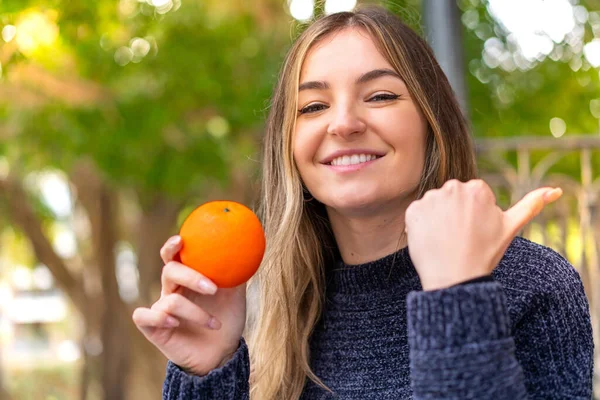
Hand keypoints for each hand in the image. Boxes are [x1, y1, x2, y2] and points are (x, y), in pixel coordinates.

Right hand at [132, 235, 246, 375]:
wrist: (222, 353)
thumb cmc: (227, 319)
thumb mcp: (236, 296)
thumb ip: (237, 273)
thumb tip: (246, 250)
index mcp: (187, 278)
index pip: (174, 256)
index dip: (172, 246)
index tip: (181, 240)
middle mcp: (171, 290)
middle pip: (170, 271)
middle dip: (191, 277)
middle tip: (213, 288)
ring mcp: (161, 308)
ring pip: (170, 301)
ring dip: (196, 313)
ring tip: (215, 324)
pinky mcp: (153, 328)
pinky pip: (144, 316)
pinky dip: (159, 318)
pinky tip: (175, 323)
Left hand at [404, 179, 561, 290]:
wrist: (454, 278)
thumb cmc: (484, 254)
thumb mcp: (510, 228)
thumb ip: (531, 204)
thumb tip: (556, 190)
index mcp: (477, 188)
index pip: (472, 195)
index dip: (473, 215)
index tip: (474, 231)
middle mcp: (453, 187)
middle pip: (452, 197)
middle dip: (455, 213)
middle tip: (460, 237)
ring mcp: (431, 198)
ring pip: (434, 205)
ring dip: (437, 219)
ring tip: (446, 240)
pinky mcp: (412, 210)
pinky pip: (417, 214)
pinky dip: (421, 226)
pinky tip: (431, 240)